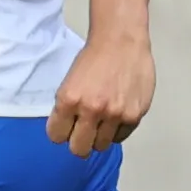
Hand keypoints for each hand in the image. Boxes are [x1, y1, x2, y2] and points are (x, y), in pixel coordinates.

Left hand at [47, 29, 155, 157]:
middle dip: (78, 142)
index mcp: (69, 100)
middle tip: (83, 132)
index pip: (56, 136)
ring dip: (99, 136)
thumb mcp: (69, 83)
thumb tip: (67, 131)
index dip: (60, 133)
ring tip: (102, 121)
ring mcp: (115, 114)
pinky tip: (116, 115)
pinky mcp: (134, 115)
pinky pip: (121, 137)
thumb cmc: (94, 59)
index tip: (65, 128)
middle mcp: (92, 110)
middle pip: (79, 149)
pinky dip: (117, 130)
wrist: (121, 42)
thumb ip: (67, 109)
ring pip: (101, 145)